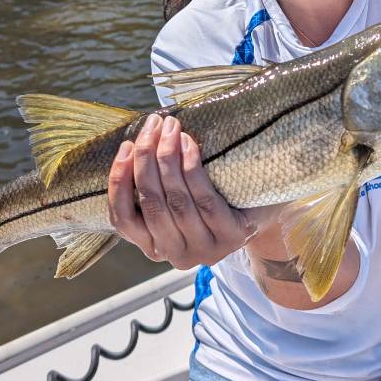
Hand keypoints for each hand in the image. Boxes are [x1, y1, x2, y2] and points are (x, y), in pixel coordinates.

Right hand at [107, 112, 258, 268]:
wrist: (261, 211)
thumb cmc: (211, 199)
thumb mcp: (175, 200)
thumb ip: (153, 187)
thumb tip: (134, 143)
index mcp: (154, 247)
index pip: (123, 220)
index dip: (119, 182)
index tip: (125, 147)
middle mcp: (175, 255)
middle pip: (151, 204)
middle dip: (146, 158)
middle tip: (151, 125)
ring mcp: (204, 250)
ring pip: (176, 200)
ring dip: (168, 158)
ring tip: (170, 127)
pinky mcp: (230, 237)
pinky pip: (204, 199)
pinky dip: (191, 168)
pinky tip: (188, 143)